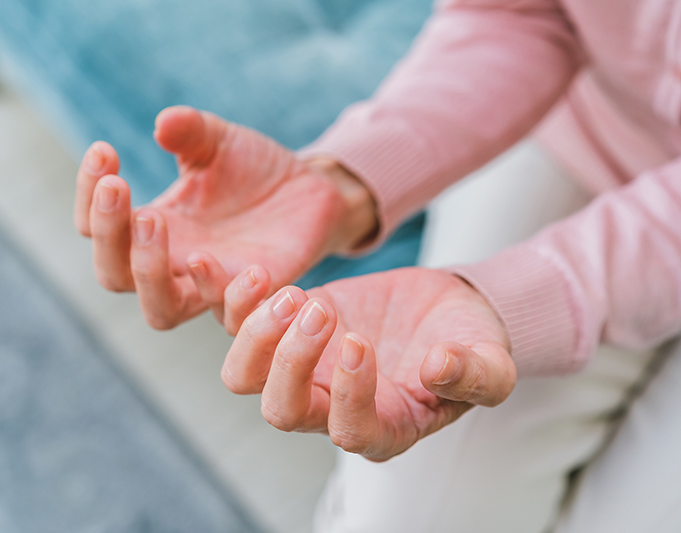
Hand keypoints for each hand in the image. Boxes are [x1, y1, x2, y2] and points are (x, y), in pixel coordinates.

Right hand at [74, 106, 376, 330]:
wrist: (311, 189)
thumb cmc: (253, 168)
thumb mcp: (218, 141)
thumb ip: (190, 132)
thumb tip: (164, 124)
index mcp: (154, 225)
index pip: (97, 228)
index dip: (88, 195)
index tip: (104, 150)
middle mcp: (173, 262)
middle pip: (114, 275)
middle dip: (108, 234)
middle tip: (119, 186)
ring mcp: (211, 284)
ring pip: (161, 309)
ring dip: (148, 269)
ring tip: (155, 219)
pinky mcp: (253, 296)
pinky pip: (228, 315)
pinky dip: (224, 290)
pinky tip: (243, 261)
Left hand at [221, 267, 515, 461]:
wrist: (444, 309)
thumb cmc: (468, 343)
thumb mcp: (490, 362)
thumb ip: (477, 375)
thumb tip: (438, 368)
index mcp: (383, 427)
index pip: (350, 432)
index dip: (350, 393)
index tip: (362, 341)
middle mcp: (331, 407)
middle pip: (281, 410)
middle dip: (291, 361)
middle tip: (321, 310)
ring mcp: (303, 368)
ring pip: (244, 375)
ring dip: (257, 335)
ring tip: (294, 293)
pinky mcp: (286, 328)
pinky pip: (239, 325)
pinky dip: (232, 302)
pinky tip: (252, 272)